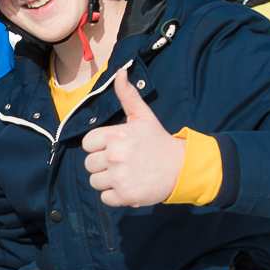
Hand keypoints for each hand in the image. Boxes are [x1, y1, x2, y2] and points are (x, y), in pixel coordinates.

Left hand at [82, 72, 185, 206]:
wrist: (182, 167)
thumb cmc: (158, 141)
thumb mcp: (143, 116)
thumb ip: (127, 95)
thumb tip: (120, 71)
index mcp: (116, 136)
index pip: (87, 144)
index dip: (98, 146)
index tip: (113, 147)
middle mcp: (115, 156)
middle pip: (89, 164)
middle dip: (102, 165)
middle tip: (122, 163)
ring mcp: (119, 177)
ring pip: (95, 182)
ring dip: (107, 181)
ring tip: (125, 175)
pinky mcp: (125, 196)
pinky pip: (104, 198)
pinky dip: (114, 196)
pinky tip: (128, 186)